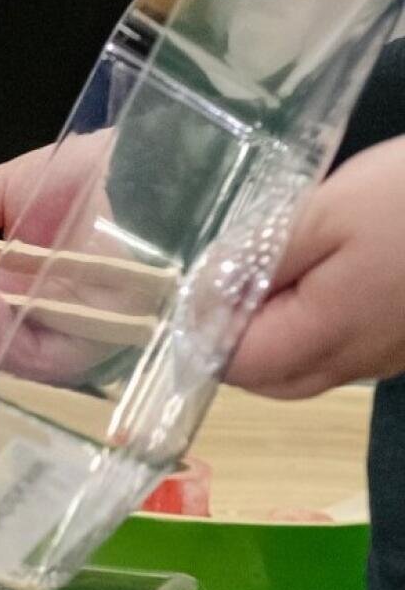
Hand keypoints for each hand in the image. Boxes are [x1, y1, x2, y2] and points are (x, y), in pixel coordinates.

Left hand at [226, 137, 404, 397]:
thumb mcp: (323, 213)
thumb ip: (257, 260)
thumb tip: (204, 297)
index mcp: (330, 335)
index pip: (236, 365)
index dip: (206, 327)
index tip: (208, 276)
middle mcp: (360, 361)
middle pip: (270, 376)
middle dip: (237, 334)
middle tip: (238, 269)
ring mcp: (390, 355)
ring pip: (307, 365)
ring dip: (276, 328)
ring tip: (277, 265)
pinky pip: (344, 349)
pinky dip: (315, 322)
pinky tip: (319, 273)